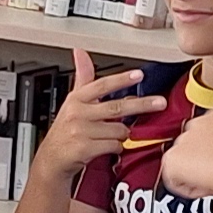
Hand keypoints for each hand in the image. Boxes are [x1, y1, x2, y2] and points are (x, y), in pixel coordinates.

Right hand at [34, 51, 163, 172]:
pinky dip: (116, 147)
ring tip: (112, 135)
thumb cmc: (65, 130)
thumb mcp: (72, 101)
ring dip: (121, 134)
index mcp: (76, 99)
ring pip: (118, 130)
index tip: (138, 75)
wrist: (51, 159)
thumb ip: (82, 77)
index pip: (101, 85)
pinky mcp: (85, 148)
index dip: (121, 80)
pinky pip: (114, 145)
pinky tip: (107, 147)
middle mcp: (78, 113)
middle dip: (142, 105)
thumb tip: (80, 52)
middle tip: (160, 102)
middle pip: (117, 107)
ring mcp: (81, 131)